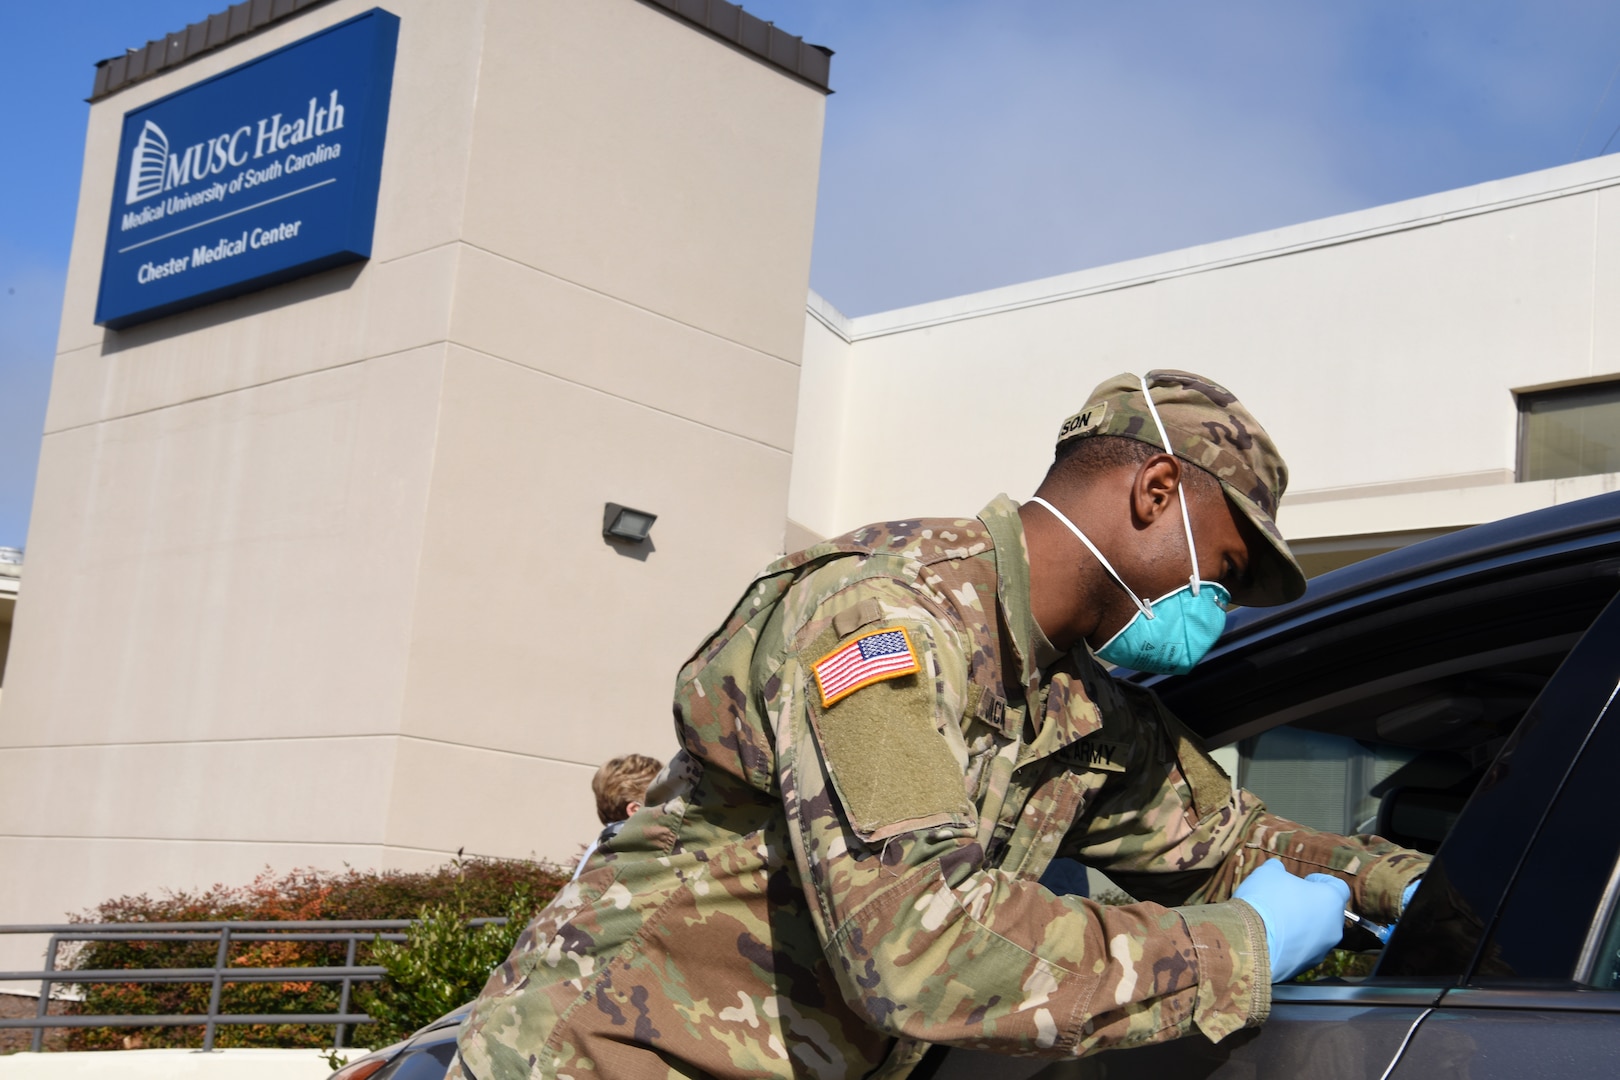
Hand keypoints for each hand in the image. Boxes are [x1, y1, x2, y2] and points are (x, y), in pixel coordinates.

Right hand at [1234, 859, 1352, 982]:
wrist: (1250, 941)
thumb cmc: (1265, 900)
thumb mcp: (1268, 873)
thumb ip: (1278, 870)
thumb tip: (1277, 869)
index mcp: (1331, 900)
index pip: (1339, 887)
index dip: (1321, 881)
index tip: (1305, 880)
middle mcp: (1334, 928)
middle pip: (1329, 912)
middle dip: (1313, 905)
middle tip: (1290, 900)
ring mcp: (1322, 950)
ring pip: (1317, 934)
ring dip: (1304, 926)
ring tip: (1279, 921)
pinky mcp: (1307, 967)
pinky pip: (1304, 950)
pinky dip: (1293, 944)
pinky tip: (1274, 938)